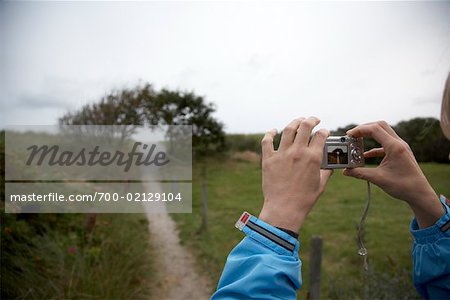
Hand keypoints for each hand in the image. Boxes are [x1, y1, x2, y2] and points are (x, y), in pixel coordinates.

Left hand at [258, 117, 332, 232]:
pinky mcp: (268, 159)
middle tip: (313, 120)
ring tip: (298, 121)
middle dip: (311, 120)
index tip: (324, 132)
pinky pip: (267, 141)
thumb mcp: (320, 185)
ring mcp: (282, 154)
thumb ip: (326, 172)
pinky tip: (274, 130)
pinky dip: (270, 133)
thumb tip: (330, 166)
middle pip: (305, 126)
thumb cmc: (304, 200)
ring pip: (288, 129)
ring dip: (294, 122)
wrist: (284, 209)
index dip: (324, 131)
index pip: (321, 136)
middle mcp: (297, 152)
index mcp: (313, 158)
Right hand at [343, 121, 443, 227]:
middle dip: (364, 128)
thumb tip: (345, 171)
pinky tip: (366, 155)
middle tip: (352, 135)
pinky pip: (385, 144)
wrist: (420, 193)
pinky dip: (374, 147)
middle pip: (379, 126)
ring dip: (369, 135)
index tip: (349, 135)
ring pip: (383, 133)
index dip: (360, 130)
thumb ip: (360, 173)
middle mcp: (399, 143)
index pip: (375, 129)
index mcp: (394, 147)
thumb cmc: (403, 186)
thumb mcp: (378, 178)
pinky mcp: (400, 152)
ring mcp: (401, 147)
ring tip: (357, 142)